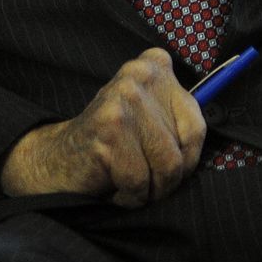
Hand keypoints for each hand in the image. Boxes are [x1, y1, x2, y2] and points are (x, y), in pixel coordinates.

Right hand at [0, 48, 204, 206]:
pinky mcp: (108, 131)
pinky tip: (114, 186)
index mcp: (155, 65)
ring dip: (151, 190)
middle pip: (183, 148)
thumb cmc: (112, 143)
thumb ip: (179, 118)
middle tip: (146, 179)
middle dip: (168, 177)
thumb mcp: (150, 117)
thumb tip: (205, 143)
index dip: (187, 157)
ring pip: (167, 166)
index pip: (198, 125)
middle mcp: (139, 75)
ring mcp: (123, 102)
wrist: (56, 158)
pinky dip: (131, 197)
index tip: (167, 162)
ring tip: (131, 183)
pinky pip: (140, 181)